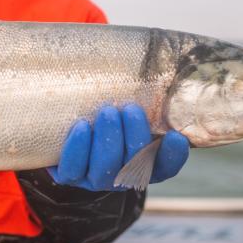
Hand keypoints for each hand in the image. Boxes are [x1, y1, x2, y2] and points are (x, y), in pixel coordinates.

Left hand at [48, 104, 188, 190]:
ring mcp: (96, 179)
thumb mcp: (126, 108)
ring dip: (108, 139)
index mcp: (145, 162)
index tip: (175, 136)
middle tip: (130, 109)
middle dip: (135, 136)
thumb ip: (142, 97)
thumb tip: (158, 63)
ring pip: (105, 167)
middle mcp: (123, 175)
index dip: (172, 156)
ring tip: (107, 111)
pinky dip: (78, 148)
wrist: (67, 131)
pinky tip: (80, 126)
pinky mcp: (71, 175)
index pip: (165, 166)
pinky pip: (73, 169)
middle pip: (135, 164)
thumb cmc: (105, 113)